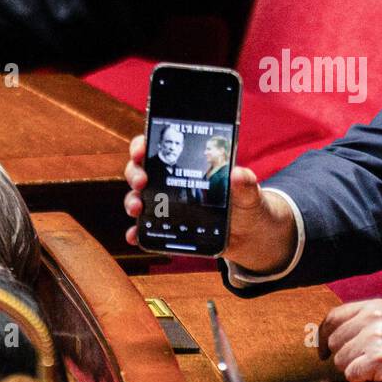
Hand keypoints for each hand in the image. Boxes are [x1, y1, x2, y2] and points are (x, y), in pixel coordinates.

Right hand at [123, 134, 296, 273]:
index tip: (142, 149)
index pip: (158, 147)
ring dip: (131, 201)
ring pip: (139, 198)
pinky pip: (146, 229)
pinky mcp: (167, 227)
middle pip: (141, 171)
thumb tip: (239, 174)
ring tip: (138, 209)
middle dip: (135, 173)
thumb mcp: (249, 194)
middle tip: (142, 181)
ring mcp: (167, 205)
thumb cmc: (247, 205)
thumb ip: (246, 184)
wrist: (250, 236)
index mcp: (188, 164)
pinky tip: (135, 236)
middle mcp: (171, 181)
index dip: (143, 144)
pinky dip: (137, 232)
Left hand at [318, 298, 381, 381]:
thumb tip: (325, 335)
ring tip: (375, 368)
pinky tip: (378, 376)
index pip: (334, 316)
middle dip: (343, 357)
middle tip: (363, 363)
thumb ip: (361, 323)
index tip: (321, 352)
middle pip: (334, 341)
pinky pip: (351, 374)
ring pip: (340, 360)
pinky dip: (361, 380)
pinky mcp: (378, 358)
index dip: (323, 335)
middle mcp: (374, 317)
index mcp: (375, 306)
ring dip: (353, 369)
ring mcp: (376, 337)